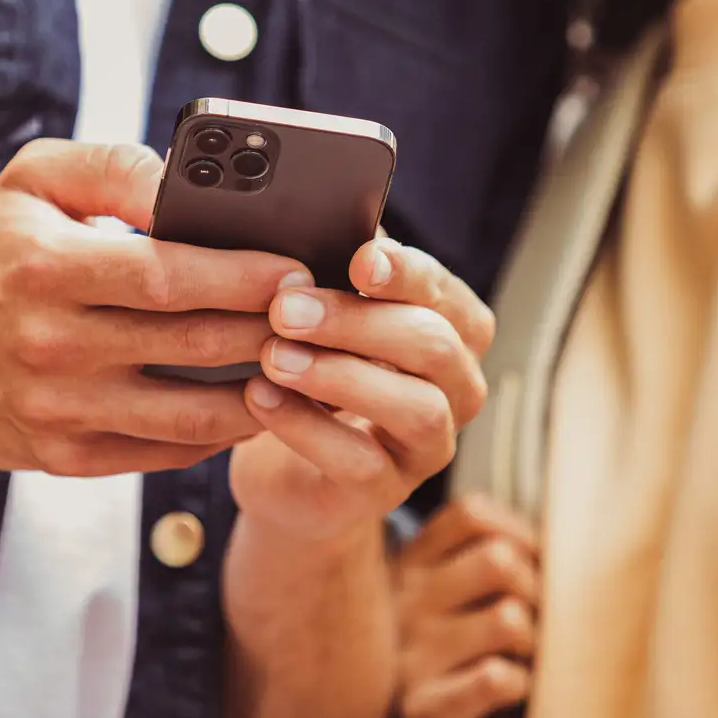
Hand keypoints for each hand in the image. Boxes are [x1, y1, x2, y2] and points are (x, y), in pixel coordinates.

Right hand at [0, 139, 309, 476]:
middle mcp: (47, 346)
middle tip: (321, 314)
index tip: (297, 268)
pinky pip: (164, 452)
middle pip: (189, 343)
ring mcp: (56, 412)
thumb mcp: (35, 179)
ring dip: (261, 392)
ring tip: (305, 362)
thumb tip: (186, 181)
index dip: (240, 275)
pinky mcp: (64, 458)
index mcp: (42, 270)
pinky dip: (219, 431)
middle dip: (269, 328)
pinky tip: (255, 400)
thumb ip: (114, 167)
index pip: (163, 276)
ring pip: (189, 413)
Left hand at [228, 238, 494, 541]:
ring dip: (340, 375)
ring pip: (416, 407)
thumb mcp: (326, 321)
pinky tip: (260, 398)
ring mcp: (429, 445)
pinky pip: (360, 460)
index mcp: (452, 330)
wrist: (284, 471)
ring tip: (274, 356)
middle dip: (358, 321)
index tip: (359, 259)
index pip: (445, 293)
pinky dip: (306, 426)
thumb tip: (321, 226)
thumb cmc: (312, 373)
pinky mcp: (386, 491)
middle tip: (286, 308)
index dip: (408, 273)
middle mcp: (457, 387)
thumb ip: (336, 278)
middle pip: (433, 345)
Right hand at [397, 495, 539, 717]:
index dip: (522, 533)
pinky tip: (515, 694)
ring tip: (531, 662)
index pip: (473, 514)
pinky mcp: (422, 712)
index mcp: (415, 561)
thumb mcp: (487, 592)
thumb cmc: (485, 658)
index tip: (538, 567)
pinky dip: (522, 686)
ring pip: (507, 619)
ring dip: (537, 645)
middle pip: (499, 560)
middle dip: (540, 592)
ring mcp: (408, 656)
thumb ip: (511, 552)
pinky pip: (494, 679)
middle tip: (542, 624)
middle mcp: (403, 600)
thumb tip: (573, 528)